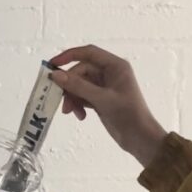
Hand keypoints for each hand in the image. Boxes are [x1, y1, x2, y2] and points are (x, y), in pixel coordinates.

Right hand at [48, 44, 166, 166]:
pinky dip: (78, 104)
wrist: (140, 139)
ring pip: (79, 85)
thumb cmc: (127, 114)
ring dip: (73, 97)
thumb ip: (78, 86)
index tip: (51, 65)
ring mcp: (105, 86)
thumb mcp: (102, 99)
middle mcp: (109, 72)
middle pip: (81, 71)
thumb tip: (55, 75)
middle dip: (70, 86)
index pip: (88, 53)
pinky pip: (83, 95)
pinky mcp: (101, 99)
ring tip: (71, 112)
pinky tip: (80, 116)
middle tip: (61, 100)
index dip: (68, 56)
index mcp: (115, 66)